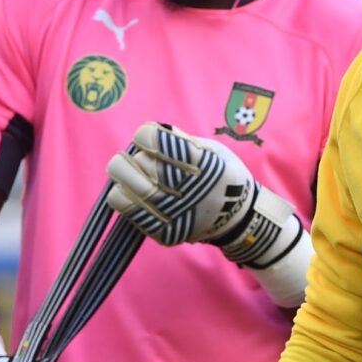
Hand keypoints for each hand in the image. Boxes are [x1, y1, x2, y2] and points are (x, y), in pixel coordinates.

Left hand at [106, 122, 313, 306]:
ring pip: (128, 188)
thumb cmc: (225, 176)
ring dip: (123, 174)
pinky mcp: (164, 232)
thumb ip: (183, 140)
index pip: (158, 141)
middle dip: (134, 154)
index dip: (146, 134)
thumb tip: (155, 130)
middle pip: (139, 163)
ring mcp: (175, 214)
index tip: (147, 135)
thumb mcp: (215, 150)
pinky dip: (122, 196)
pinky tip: (129, 190)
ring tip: (130, 172)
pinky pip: (128, 211)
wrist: (239, 218)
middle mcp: (189, 190)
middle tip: (138, 155)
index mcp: (203, 164)